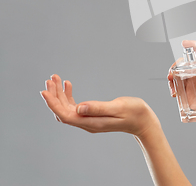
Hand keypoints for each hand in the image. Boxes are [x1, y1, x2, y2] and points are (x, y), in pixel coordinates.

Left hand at [40, 74, 159, 137]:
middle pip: (63, 111)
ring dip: (60, 95)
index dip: (53, 104)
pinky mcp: (92, 116)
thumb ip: (98, 108)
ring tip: (56, 79)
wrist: (144, 121)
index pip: (65, 115)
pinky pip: (75, 107)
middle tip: (51, 79)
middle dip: (54, 95)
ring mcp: (89, 120)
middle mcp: (87, 123)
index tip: (45, 91)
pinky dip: (69, 96)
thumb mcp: (118, 107)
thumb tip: (79, 107)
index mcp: (92, 122)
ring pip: (67, 108)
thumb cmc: (135, 113)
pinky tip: (68, 86)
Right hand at [168, 40, 195, 132]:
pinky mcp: (190, 96)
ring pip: (180, 75)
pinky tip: (174, 93)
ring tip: (171, 84)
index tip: (185, 43)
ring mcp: (195, 86)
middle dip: (177, 65)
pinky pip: (179, 89)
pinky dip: (173, 88)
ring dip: (172, 76)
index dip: (194, 46)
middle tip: (172, 73)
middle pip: (187, 64)